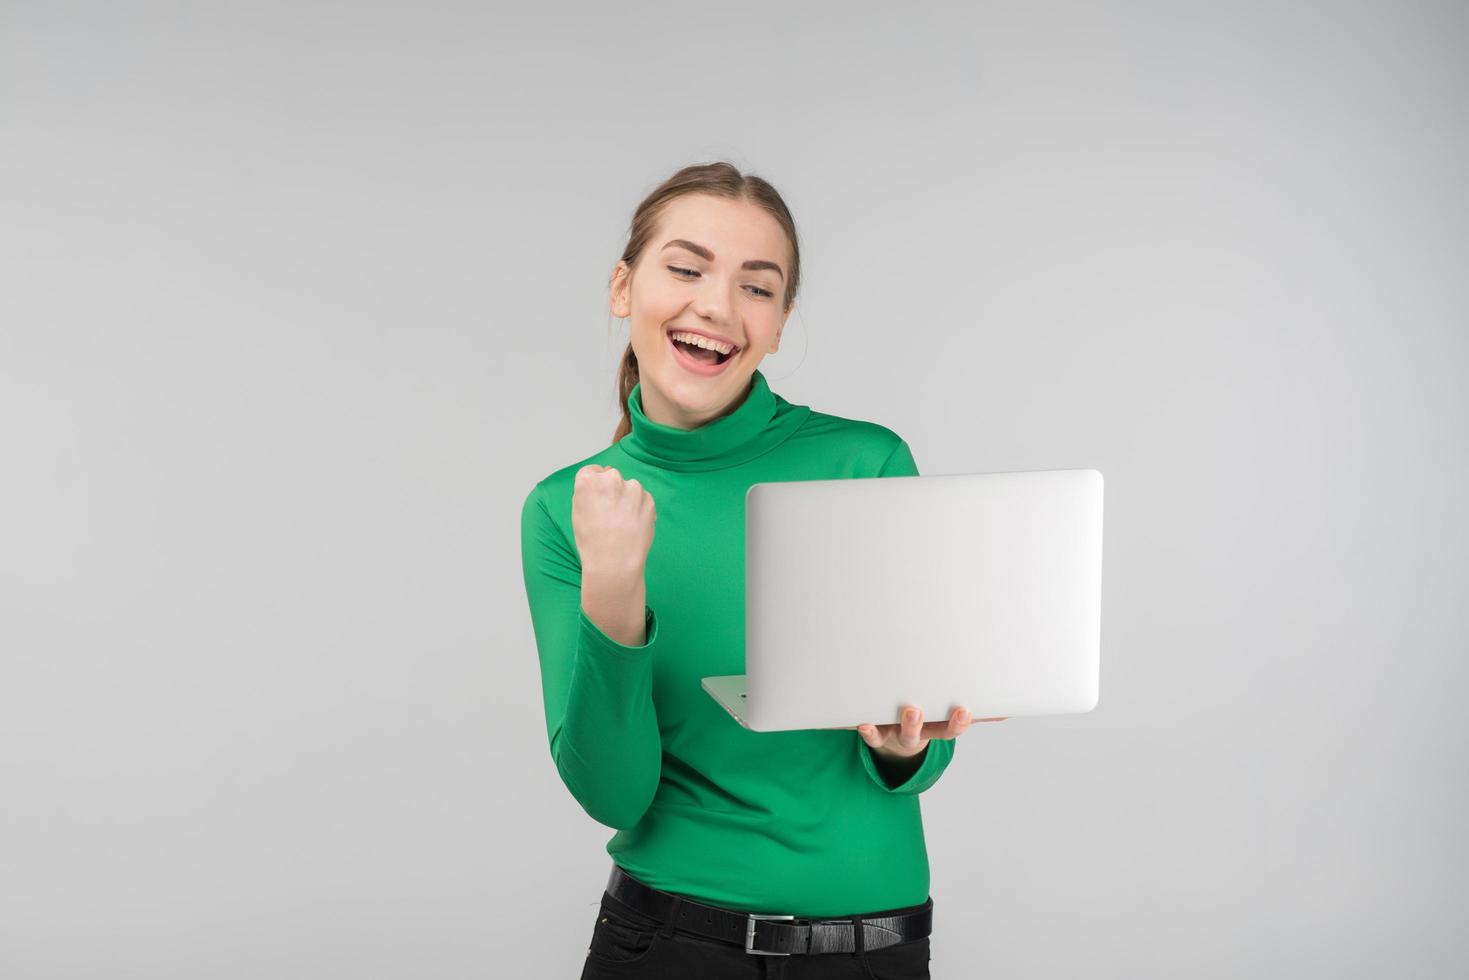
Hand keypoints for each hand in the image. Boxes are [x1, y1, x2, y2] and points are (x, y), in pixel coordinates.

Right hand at [571, 465, 656, 575]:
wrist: (614, 562)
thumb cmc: (592, 542)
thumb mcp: (578, 512)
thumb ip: (588, 492)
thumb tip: (599, 483)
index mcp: (588, 480)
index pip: (592, 471)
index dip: (595, 485)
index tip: (597, 497)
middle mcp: (611, 479)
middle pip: (612, 477)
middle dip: (612, 490)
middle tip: (609, 514)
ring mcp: (632, 488)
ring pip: (630, 488)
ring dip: (627, 499)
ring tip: (621, 523)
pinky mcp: (649, 499)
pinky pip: (643, 499)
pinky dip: (640, 509)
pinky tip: (632, 526)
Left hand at [843, 705, 1008, 762]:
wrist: (895, 747)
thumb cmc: (925, 724)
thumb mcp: (945, 722)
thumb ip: (974, 716)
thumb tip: (1005, 711)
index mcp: (935, 729)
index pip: (949, 729)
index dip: (957, 723)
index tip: (963, 711)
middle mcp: (916, 735)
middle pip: (921, 733)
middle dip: (919, 724)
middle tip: (916, 711)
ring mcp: (895, 737)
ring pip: (898, 734)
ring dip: (896, 726)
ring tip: (898, 712)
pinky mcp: (877, 736)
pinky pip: (871, 736)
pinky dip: (866, 731)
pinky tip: (861, 724)